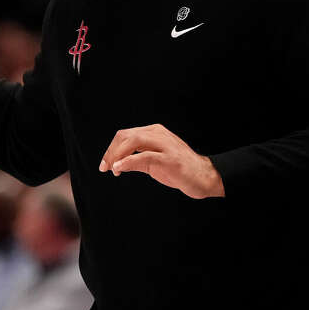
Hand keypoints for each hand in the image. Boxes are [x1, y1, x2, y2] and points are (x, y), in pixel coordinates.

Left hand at [99, 124, 223, 197]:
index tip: (106, 164)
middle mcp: (159, 134)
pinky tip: (119, 169)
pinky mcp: (169, 158)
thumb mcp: (154, 161)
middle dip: (111, 151)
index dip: (111, 148)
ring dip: (117, 155)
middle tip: (105, 167)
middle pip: (126, 136)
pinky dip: (128, 161)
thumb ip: (137, 158)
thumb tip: (117, 163)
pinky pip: (144, 155)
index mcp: (154, 132)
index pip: (125, 135)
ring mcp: (165, 145)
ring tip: (112, 169)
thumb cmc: (179, 169)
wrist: (204, 177)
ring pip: (133, 141)